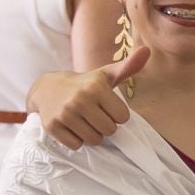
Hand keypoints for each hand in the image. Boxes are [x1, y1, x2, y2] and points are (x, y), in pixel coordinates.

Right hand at [29, 49, 148, 149]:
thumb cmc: (85, 84)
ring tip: (85, 121)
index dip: (118, 115)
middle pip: (109, 130)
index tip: (108, 107)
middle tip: (96, 115)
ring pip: (94, 140)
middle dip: (106, 126)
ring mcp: (64, 113)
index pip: (123, 117)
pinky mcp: (52, 126)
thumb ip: (128, 66)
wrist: (47, 88)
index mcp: (96, 87)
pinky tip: (72, 127)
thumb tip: (147, 50)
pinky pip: (76, 145)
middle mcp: (79, 99)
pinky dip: (77, 140)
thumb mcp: (106, 74)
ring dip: (92, 134)